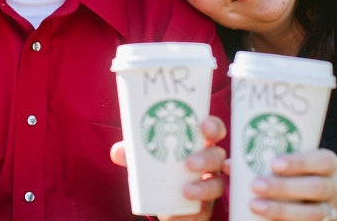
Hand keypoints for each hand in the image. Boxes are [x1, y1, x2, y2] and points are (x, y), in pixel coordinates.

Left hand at [110, 115, 227, 220]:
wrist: (160, 202)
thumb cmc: (159, 169)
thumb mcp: (144, 160)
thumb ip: (132, 154)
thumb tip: (118, 151)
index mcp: (198, 144)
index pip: (213, 131)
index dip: (213, 126)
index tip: (204, 126)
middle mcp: (209, 163)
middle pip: (218, 156)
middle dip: (207, 158)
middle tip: (189, 163)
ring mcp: (210, 184)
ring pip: (218, 183)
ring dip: (204, 187)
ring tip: (186, 191)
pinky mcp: (206, 206)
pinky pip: (209, 208)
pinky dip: (199, 209)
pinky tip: (188, 210)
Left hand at [247, 149, 336, 219]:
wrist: (326, 201)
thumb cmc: (299, 174)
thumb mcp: (291, 162)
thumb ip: (265, 160)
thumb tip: (229, 165)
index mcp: (328, 164)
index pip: (321, 161)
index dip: (300, 163)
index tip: (274, 164)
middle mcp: (332, 187)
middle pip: (315, 188)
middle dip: (284, 187)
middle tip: (256, 185)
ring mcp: (329, 210)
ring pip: (312, 214)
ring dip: (281, 210)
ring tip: (254, 205)